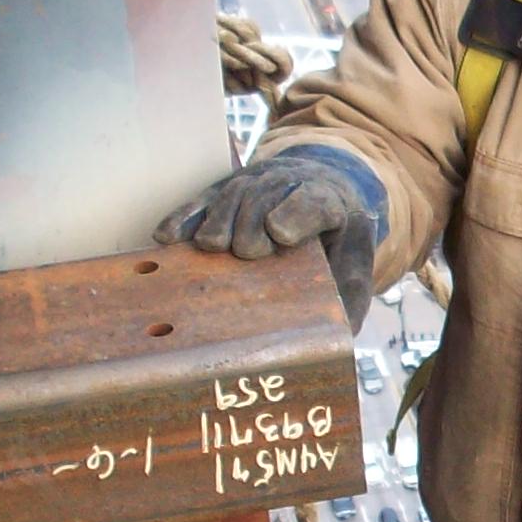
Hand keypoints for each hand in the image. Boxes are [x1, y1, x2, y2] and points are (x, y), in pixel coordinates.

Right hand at [157, 149, 381, 328]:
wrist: (326, 199)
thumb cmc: (338, 245)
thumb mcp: (355, 271)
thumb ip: (350, 299)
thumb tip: (336, 339)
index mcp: (331, 204)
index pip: (316, 201)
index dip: (297, 213)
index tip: (279, 234)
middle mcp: (291, 183)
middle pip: (268, 193)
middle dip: (254, 220)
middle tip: (244, 252)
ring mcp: (256, 182)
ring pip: (235, 191)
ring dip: (220, 217)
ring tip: (209, 247)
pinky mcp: (226, 188)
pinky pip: (203, 199)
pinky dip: (184, 217)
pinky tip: (166, 237)